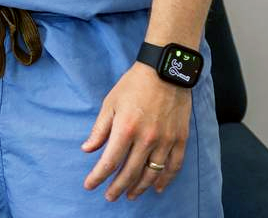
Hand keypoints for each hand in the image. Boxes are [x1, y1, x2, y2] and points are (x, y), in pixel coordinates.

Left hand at [82, 63, 189, 200]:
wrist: (165, 71)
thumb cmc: (133, 85)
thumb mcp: (110, 103)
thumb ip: (99, 129)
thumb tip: (87, 149)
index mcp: (126, 129)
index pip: (109, 161)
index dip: (98, 176)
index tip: (89, 185)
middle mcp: (146, 139)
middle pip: (130, 172)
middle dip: (117, 188)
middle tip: (109, 197)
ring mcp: (165, 141)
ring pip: (152, 174)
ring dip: (139, 187)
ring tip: (130, 195)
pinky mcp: (180, 139)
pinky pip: (173, 166)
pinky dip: (165, 180)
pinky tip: (158, 188)